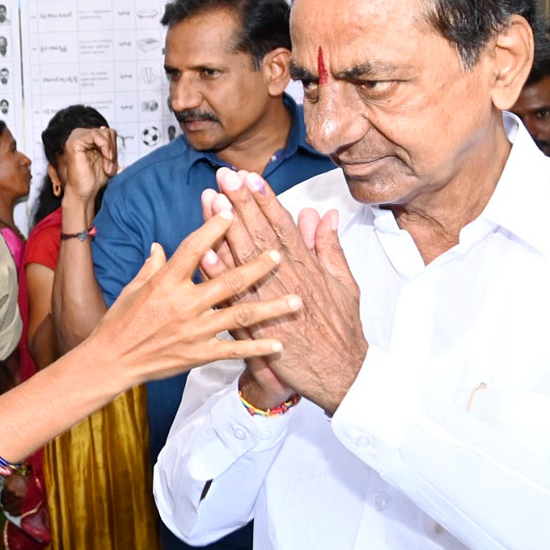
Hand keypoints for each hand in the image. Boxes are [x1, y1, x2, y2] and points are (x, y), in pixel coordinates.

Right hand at [60, 126, 117, 205]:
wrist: (84, 193)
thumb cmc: (92, 179)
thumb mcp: (107, 158)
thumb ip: (108, 145)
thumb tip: (110, 131)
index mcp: (86, 139)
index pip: (107, 132)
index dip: (114, 147)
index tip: (113, 163)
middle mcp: (79, 136)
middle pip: (107, 131)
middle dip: (113, 150)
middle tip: (110, 167)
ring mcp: (75, 138)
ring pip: (104, 133)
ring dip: (110, 152)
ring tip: (107, 167)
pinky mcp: (74, 142)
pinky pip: (96, 135)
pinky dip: (105, 148)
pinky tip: (105, 160)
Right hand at [87, 210, 302, 384]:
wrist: (110, 361)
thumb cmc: (118, 323)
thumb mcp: (131, 288)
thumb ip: (151, 266)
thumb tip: (160, 247)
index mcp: (165, 282)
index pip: (194, 248)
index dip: (214, 227)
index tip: (232, 212)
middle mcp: (183, 303)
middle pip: (228, 279)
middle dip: (257, 266)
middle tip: (279, 254)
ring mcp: (194, 330)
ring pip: (240, 314)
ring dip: (271, 307)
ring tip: (296, 299)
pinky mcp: (198, 354)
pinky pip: (234, 349)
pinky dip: (257, 347)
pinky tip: (278, 343)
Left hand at [208, 167, 366, 412]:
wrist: (340, 373)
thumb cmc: (341, 329)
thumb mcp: (344, 283)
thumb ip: (329, 247)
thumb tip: (322, 215)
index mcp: (307, 266)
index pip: (282, 225)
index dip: (265, 200)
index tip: (250, 176)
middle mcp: (287, 278)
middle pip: (260, 233)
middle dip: (242, 203)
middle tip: (224, 176)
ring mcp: (270, 300)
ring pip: (244, 258)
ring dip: (226, 229)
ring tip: (212, 201)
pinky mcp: (257, 325)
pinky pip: (233, 295)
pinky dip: (220, 274)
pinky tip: (205, 253)